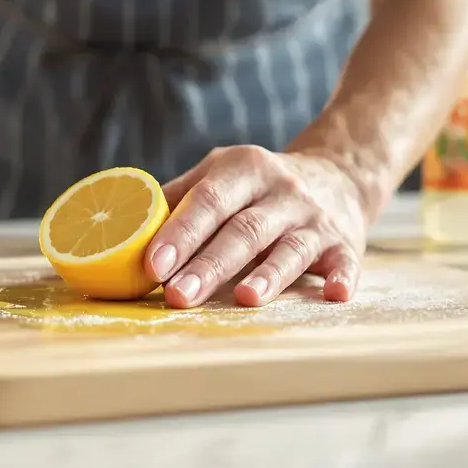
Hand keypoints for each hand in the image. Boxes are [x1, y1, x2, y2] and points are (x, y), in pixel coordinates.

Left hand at [146, 146, 368, 308]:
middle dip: (208, 265)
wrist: (338, 174)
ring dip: (268, 276)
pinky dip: (341, 278)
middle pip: (242, 231)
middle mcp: (282, 191)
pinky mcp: (345, 244)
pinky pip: (345, 262)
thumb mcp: (219, 174)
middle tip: (178, 296)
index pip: (207, 201)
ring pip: (289, 248)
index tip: (152, 266)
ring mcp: (315, 218)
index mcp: (244, 168)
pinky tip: (335, 294)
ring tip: (243, 299)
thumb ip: (177, 198)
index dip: (179, 234)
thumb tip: (122, 228)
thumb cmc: (258, 185)